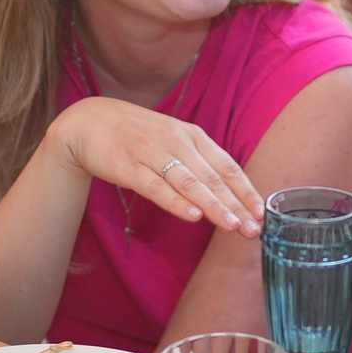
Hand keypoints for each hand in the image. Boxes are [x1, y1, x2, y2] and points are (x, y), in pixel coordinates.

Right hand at [48, 97, 263, 236]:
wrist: (89, 122)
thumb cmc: (137, 136)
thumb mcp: (174, 141)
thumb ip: (199, 163)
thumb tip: (229, 193)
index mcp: (193, 135)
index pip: (227, 166)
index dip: (246, 191)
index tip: (262, 215)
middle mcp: (177, 142)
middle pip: (213, 178)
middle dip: (236, 206)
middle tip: (253, 230)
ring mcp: (153, 153)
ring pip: (190, 183)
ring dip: (214, 206)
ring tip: (232, 226)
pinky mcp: (129, 166)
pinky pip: (156, 187)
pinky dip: (176, 202)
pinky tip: (192, 216)